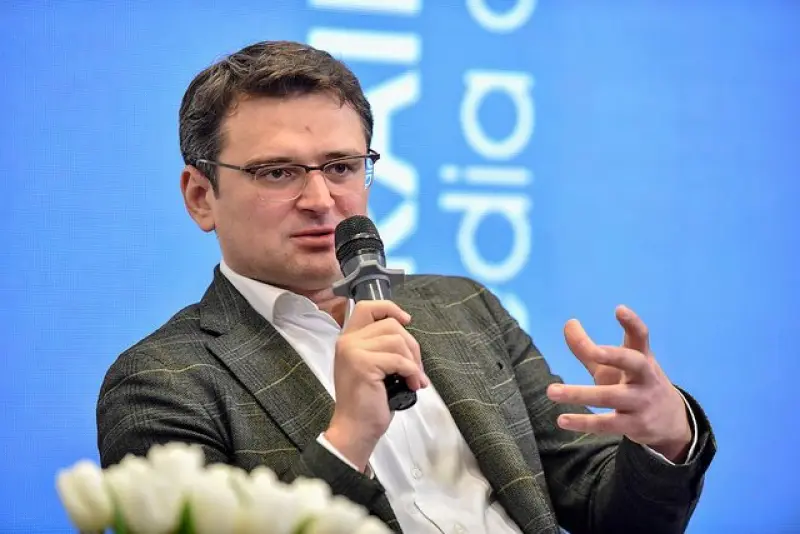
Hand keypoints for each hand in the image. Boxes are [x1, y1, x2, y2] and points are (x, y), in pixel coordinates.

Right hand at [324, 300, 428, 470]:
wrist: (355, 430)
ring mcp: (353, 351)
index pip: (367, 307)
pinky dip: (412, 372)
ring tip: (414, 380)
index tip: (407, 320)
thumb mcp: (373, 367)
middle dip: (412, 346)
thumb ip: (381, 347)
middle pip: (391, 325)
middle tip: (416, 369)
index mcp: (348, 340)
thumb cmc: (367, 403)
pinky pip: (399, 360)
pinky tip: (412, 385)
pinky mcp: (363, 364)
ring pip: (398, 341)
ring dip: (414, 361)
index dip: (390, 308)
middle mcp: (347, 341)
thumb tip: (407, 336)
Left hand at [546, 305, 691, 461]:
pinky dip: (584, 422)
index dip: (632, 322)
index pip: (640, 336)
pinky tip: (562, 420)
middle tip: (594, 352)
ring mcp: (641, 402)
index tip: (619, 309)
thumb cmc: (634, 385)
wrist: (672, 423)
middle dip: (615, 356)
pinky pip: (607, 424)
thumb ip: (589, 347)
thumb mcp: (614, 366)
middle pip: (634, 363)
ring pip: (610, 397)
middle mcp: (645, 377)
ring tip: (552, 391)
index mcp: (641, 358)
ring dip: (579, 394)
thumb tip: (568, 323)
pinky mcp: (635, 425)